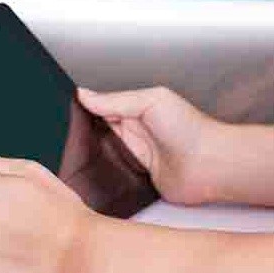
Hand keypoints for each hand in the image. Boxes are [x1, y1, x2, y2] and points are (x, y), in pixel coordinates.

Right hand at [78, 86, 220, 204]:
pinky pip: (111, 174)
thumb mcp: (151, 101)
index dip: (84, 108)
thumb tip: (85, 95)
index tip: (64, 110)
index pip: (101, 106)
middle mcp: (134, 131)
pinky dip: (101, 173)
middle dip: (83, 132)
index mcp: (136, 108)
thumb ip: (116, 100)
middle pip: (97, 130)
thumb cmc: (192, 129)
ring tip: (72, 153)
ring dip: (91, 153)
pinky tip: (90, 171)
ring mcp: (134, 155)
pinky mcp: (135, 177)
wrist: (209, 165)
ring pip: (101, 152)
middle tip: (64, 134)